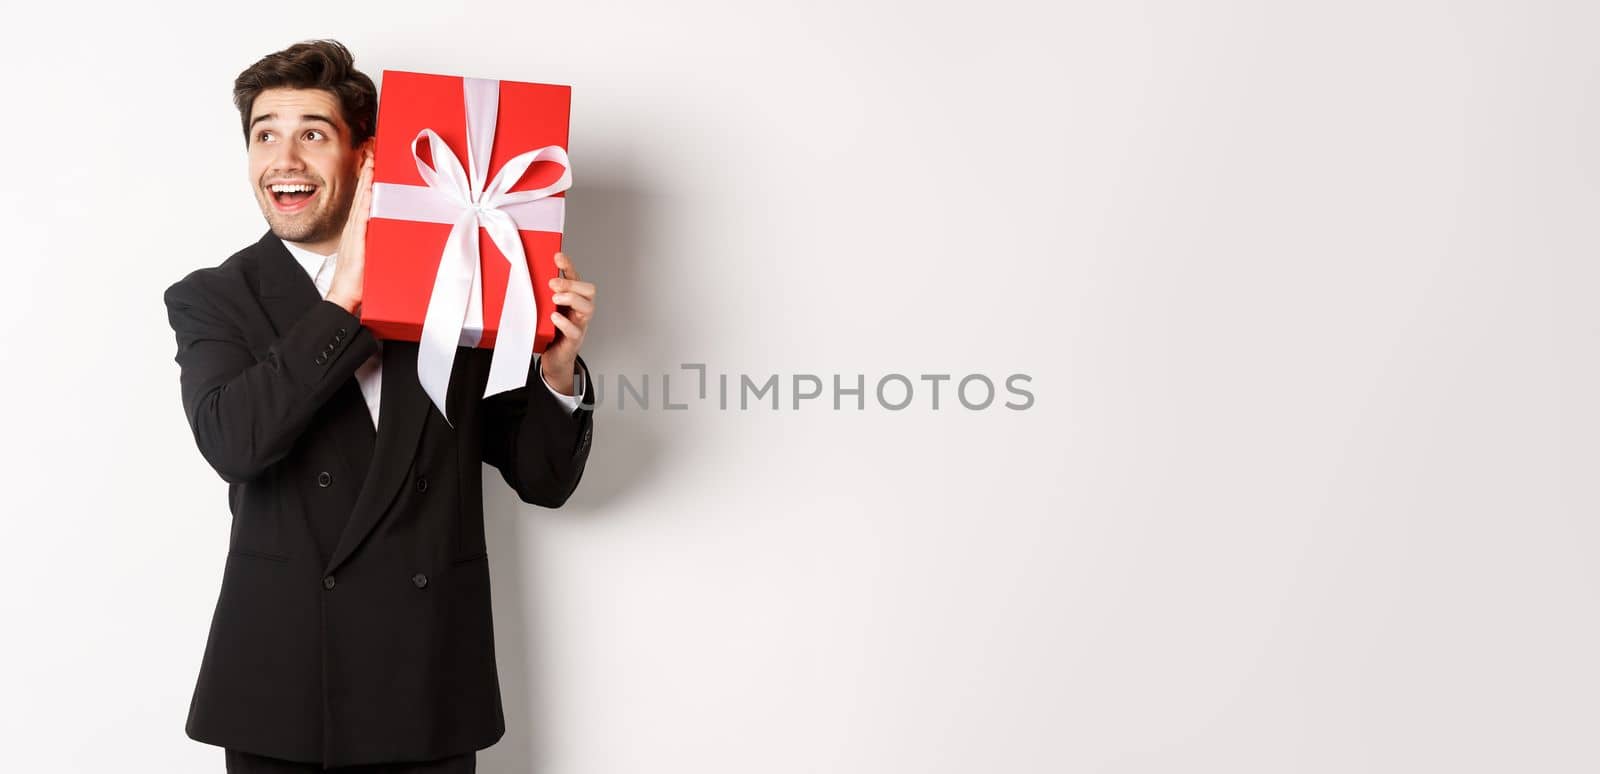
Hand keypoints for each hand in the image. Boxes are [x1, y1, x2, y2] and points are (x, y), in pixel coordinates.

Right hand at [327, 146, 375, 313]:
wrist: (345, 295)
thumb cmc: (363, 277)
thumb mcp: (375, 249)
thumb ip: (383, 234)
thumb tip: (397, 222)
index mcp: (361, 224)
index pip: (367, 191)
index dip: (370, 170)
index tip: (376, 151)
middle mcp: (357, 223)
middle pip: (364, 188)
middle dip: (369, 165)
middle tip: (374, 143)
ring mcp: (356, 230)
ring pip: (363, 198)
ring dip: (368, 177)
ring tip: (373, 157)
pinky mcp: (359, 241)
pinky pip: (362, 217)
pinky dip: (366, 201)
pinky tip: (370, 189)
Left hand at [541, 251, 594, 394]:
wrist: (554, 357)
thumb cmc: (549, 330)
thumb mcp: (544, 308)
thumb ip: (540, 294)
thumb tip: (520, 276)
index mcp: (574, 298)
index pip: (576, 277)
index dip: (569, 266)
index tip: (557, 257)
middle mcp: (580, 310)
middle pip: (589, 290)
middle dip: (571, 283)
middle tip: (553, 283)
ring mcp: (579, 324)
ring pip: (587, 307)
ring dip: (571, 299)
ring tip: (555, 298)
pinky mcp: (574, 340)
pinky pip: (575, 330)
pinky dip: (565, 322)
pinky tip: (554, 317)